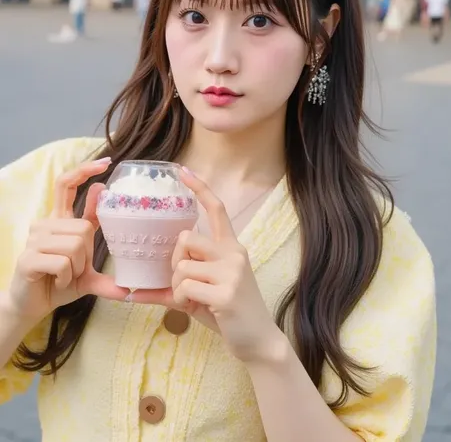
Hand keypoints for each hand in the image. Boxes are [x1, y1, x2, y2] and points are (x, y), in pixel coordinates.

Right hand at [7, 159, 129, 322]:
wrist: (32, 306)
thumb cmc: (59, 284)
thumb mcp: (86, 270)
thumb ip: (103, 266)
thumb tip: (130, 280)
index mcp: (59, 219)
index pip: (67, 184)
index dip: (84, 171)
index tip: (106, 164)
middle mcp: (45, 223)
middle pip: (83, 227)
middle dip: (87, 254)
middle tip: (76, 269)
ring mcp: (34, 239)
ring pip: (75, 245)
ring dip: (77, 268)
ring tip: (66, 277)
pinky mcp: (28, 258)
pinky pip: (63, 263)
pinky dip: (67, 278)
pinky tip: (58, 282)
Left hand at [131, 169, 279, 362]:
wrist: (258, 341)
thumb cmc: (227, 313)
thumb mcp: (205, 292)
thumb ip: (177, 283)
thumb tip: (131, 291)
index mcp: (231, 246)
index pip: (217, 209)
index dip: (199, 188)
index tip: (183, 170)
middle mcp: (234, 252)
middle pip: (187, 238)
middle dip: (176, 261)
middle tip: (182, 283)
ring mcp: (232, 271)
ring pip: (183, 264)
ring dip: (178, 286)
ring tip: (191, 299)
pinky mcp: (226, 292)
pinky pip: (185, 286)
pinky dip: (181, 299)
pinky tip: (195, 308)